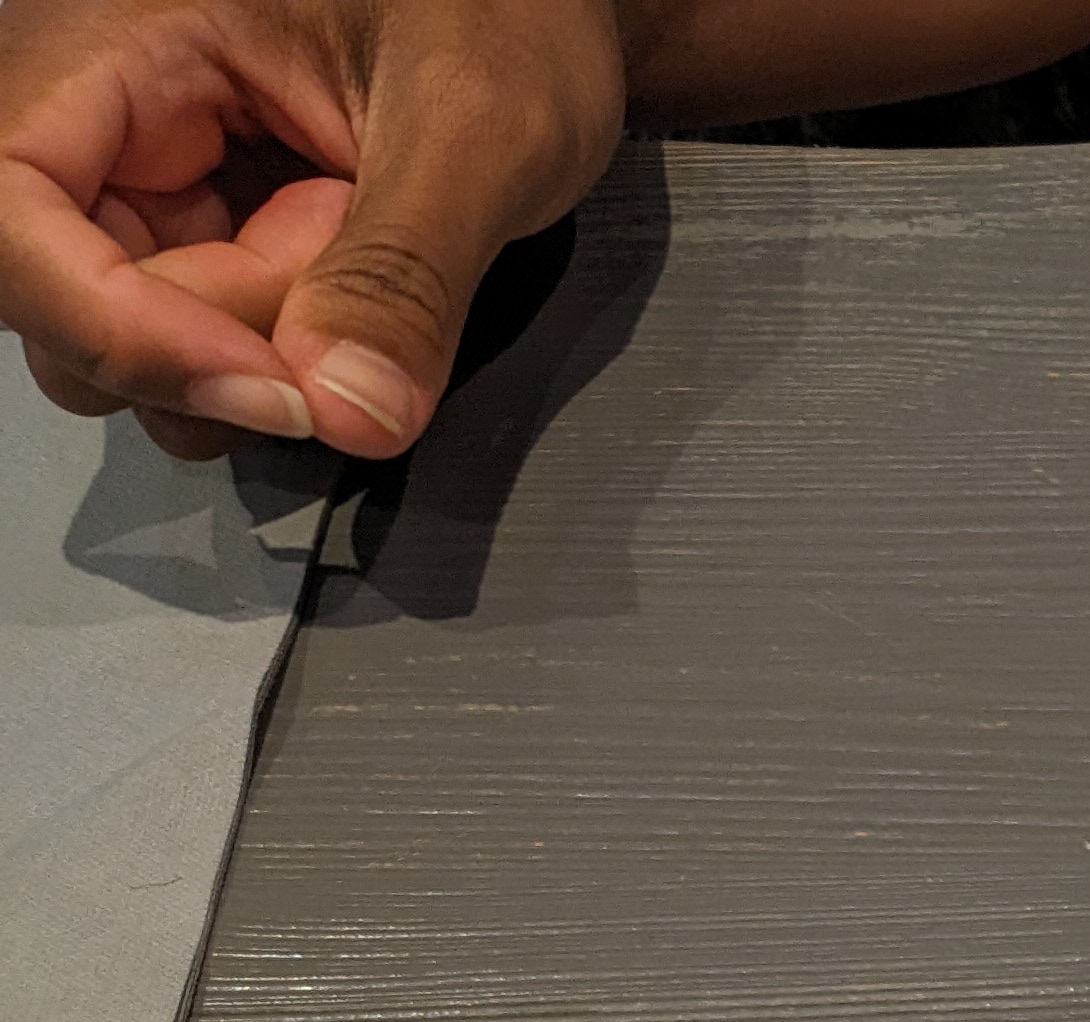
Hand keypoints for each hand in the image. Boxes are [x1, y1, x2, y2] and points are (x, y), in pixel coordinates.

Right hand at [0, 0, 626, 458]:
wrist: (536, 8)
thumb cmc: (504, 7)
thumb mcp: (477, 128)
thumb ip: (403, 274)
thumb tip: (347, 412)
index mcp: (118, 38)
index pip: (15, 213)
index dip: (123, 332)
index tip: (276, 389)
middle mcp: (104, 108)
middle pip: (72, 305)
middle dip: (226, 339)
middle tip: (351, 250)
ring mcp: (149, 175)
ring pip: (142, 344)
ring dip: (267, 343)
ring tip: (358, 232)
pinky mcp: (200, 228)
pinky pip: (209, 339)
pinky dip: (292, 338)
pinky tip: (351, 254)